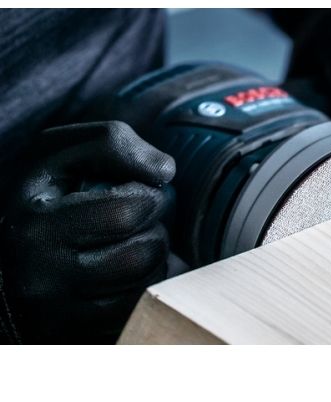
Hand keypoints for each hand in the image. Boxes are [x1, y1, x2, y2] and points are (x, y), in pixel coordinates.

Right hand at [0, 121, 174, 343]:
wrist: (4, 261)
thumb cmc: (39, 200)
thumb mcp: (58, 154)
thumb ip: (111, 144)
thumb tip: (165, 171)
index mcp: (36, 226)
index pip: (125, 213)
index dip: (148, 196)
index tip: (140, 190)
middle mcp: (42, 278)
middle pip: (142, 254)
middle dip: (156, 227)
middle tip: (143, 216)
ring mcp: (60, 315)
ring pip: (146, 284)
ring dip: (155, 255)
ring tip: (134, 239)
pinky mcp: (78, 335)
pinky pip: (141, 308)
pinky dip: (148, 283)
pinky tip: (129, 267)